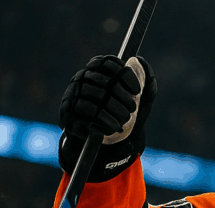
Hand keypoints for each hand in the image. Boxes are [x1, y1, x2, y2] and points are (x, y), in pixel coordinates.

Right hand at [58, 55, 157, 181]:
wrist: (111, 141)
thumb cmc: (127, 113)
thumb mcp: (143, 98)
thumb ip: (147, 80)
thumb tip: (139, 60)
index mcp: (98, 69)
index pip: (108, 62)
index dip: (125, 76)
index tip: (137, 91)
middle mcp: (82, 78)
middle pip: (103, 81)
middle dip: (123, 97)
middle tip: (133, 108)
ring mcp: (72, 94)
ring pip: (95, 97)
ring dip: (116, 111)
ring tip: (125, 119)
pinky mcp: (67, 113)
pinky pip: (86, 114)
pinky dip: (105, 121)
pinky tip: (114, 127)